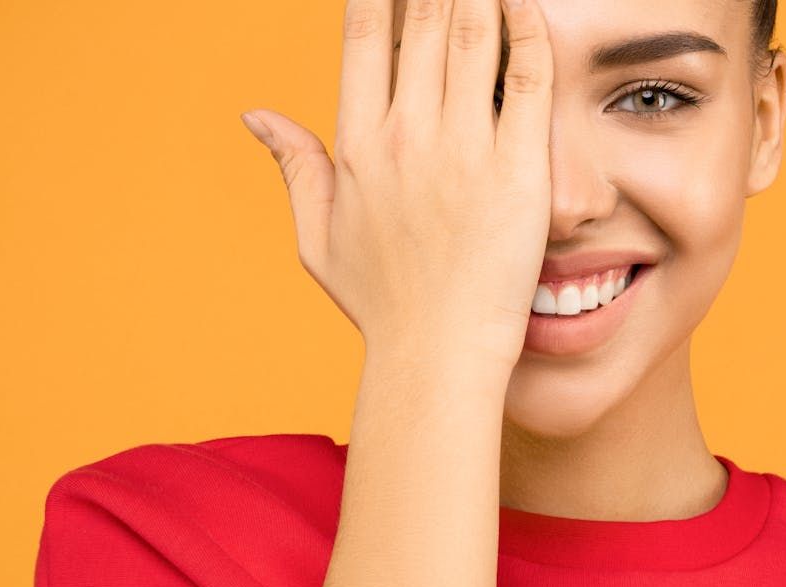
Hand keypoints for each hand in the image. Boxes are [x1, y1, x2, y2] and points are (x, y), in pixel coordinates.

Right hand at [240, 0, 552, 369]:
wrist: (438, 352)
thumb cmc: (382, 302)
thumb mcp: (318, 238)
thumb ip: (294, 166)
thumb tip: (256, 114)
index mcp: (358, 146)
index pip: (365, 36)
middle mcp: (407, 137)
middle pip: (422, 20)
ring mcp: (464, 151)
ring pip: (473, 35)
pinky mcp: (519, 170)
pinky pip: (528, 78)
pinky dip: (529, 30)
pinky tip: (525, 3)